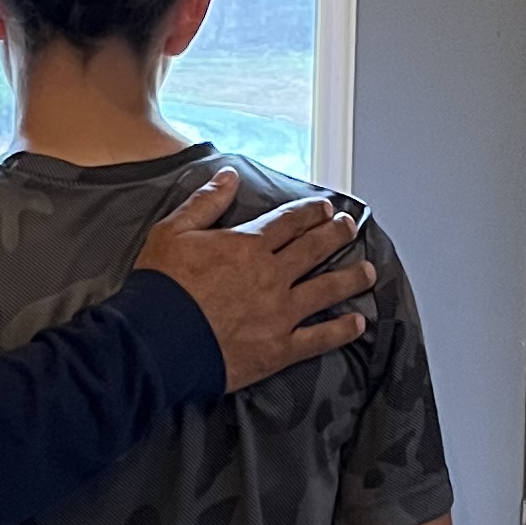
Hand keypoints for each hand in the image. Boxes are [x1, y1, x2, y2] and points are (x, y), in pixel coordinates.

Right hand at [136, 174, 374, 392]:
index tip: (326, 208)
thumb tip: (229, 176)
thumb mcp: (173, 231)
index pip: (289, 221)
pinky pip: (318, 338)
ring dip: (351, 278)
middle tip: (351, 227)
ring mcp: (280, 312)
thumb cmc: (161, 286)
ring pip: (326, 289)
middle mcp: (271, 275)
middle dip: (337, 234)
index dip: (311, 212)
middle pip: (315, 249)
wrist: (157, 340)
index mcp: (248, 245)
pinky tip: (357, 324)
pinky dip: (340, 331)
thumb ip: (205, 202)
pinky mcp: (279, 348)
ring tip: (369, 271)